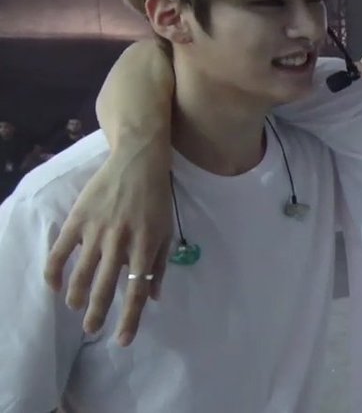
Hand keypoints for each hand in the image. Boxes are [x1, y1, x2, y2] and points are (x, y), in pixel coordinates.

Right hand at [44, 141, 173, 345]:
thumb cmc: (156, 198)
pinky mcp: (79, 219)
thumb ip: (158, 264)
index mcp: (146, 245)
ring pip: (81, 273)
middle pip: (105, 287)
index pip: (136, 290)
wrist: (138, 161)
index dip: (129, 318)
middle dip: (97, 314)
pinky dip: (55, 272)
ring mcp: (97, 230)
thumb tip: (153, 297)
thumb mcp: (166, 230)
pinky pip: (60, 251)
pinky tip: (55, 286)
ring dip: (77, 297)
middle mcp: (120, 241)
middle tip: (91, 330)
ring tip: (77, 309)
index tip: (122, 340)